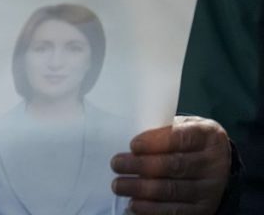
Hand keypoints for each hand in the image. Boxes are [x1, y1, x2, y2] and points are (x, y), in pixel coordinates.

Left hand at [111, 115, 230, 213]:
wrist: (216, 165)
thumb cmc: (187, 142)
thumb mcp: (181, 126)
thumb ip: (161, 131)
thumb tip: (130, 145)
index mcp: (208, 136)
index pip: (182, 138)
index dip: (156, 142)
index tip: (133, 145)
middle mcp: (214, 163)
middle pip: (175, 165)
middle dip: (142, 166)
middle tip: (116, 164)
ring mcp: (211, 188)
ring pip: (173, 190)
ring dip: (141, 189)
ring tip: (119, 185)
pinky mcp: (204, 209)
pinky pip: (176, 211)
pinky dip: (152, 209)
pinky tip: (133, 204)